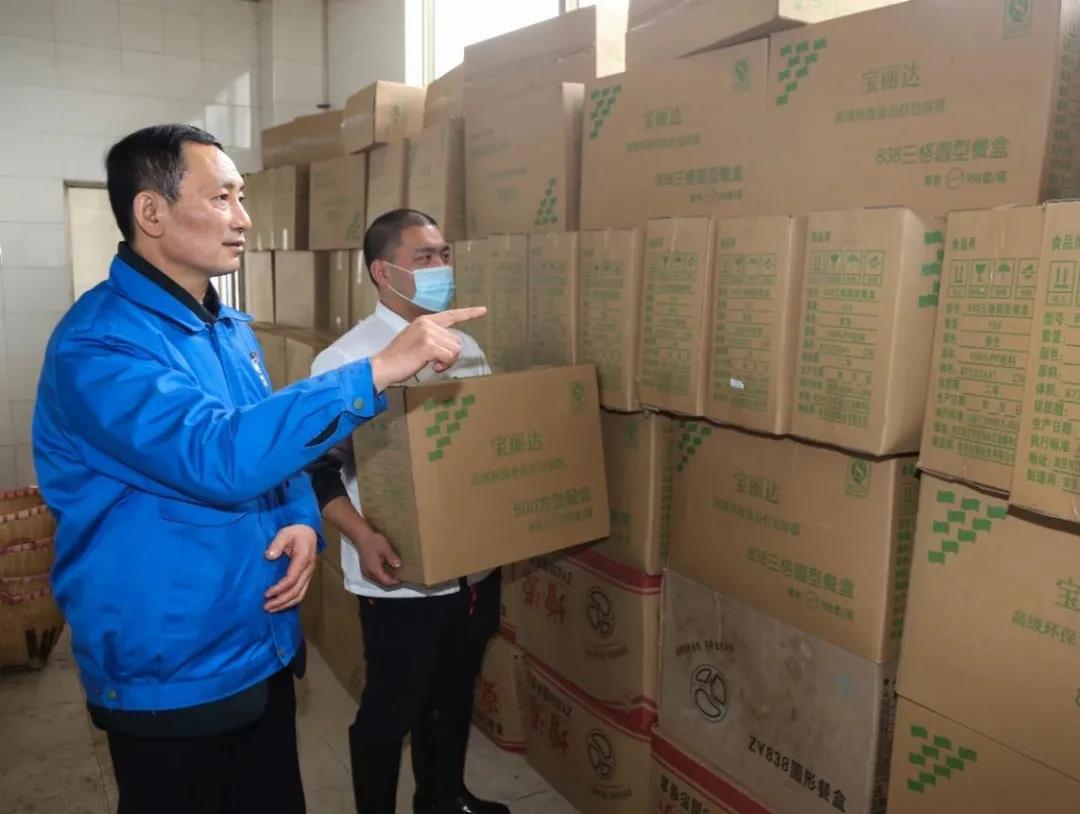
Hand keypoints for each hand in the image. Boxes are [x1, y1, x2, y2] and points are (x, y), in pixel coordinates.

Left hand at [264, 524, 317, 611]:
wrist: (309, 531)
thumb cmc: (296, 532)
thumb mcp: (285, 533)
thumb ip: (277, 543)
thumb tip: (269, 556)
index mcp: (303, 559)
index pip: (292, 579)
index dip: (279, 588)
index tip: (266, 593)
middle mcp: (308, 570)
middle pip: (296, 591)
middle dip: (281, 601)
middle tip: (266, 606)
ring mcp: (309, 575)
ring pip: (300, 595)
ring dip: (286, 604)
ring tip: (271, 609)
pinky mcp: (306, 577)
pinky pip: (301, 593)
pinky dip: (291, 601)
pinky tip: (280, 604)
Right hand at [353, 530, 401, 587]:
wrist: (361, 536)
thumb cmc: (373, 541)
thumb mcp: (385, 548)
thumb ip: (391, 557)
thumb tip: (398, 565)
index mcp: (374, 569)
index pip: (385, 581)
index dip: (394, 582)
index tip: (402, 580)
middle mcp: (368, 573)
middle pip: (381, 582)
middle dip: (390, 582)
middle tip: (399, 578)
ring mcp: (365, 571)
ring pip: (377, 580)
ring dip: (385, 579)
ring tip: (394, 576)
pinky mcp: (365, 568)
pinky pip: (374, 576)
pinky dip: (380, 576)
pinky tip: (386, 571)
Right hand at [369, 307, 486, 390]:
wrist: (383, 366)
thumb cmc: (400, 358)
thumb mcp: (417, 341)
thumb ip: (434, 338)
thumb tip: (451, 347)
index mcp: (425, 321)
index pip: (451, 315)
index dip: (468, 313)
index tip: (483, 310)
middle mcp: (427, 323)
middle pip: (456, 341)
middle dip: (449, 356)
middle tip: (433, 361)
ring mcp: (428, 333)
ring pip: (455, 350)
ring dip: (446, 361)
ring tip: (430, 363)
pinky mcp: (429, 345)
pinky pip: (449, 357)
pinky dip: (443, 365)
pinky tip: (431, 366)